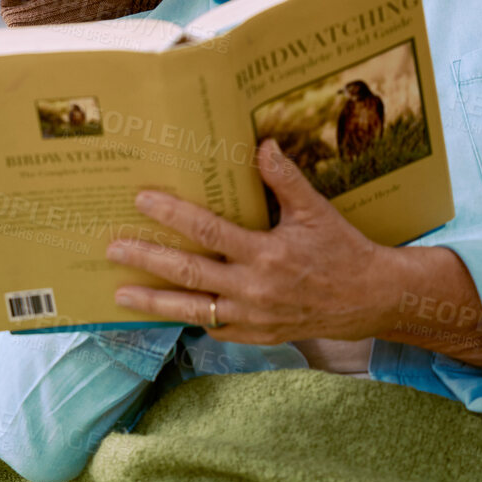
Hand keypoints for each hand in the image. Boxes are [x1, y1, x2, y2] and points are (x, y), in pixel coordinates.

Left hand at [108, 140, 390, 345]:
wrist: (368, 299)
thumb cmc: (342, 250)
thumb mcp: (316, 211)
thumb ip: (285, 180)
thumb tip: (262, 144)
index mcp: (265, 253)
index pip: (207, 231)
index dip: (171, 214)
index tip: (142, 199)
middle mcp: (253, 289)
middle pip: (187, 273)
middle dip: (146, 259)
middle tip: (112, 248)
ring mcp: (252, 318)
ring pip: (192, 310)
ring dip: (153, 302)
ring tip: (119, 294)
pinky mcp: (256, 336)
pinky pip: (214, 329)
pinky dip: (189, 319)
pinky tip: (166, 310)